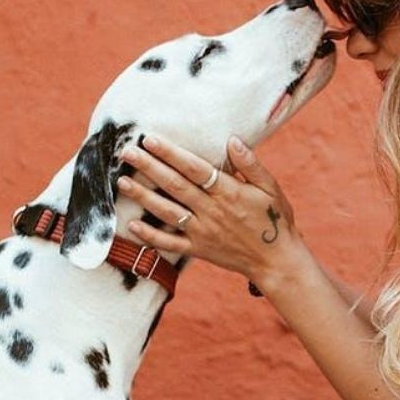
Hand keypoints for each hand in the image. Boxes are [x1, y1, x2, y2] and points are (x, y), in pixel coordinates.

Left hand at [117, 135, 302, 284]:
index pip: (194, 168)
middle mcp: (212, 211)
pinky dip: (150, 236)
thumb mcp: (271, 188)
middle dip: (149, 167)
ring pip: (167, 211)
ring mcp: (203, 231)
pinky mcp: (199, 249)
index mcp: (229, 192)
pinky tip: (132, 225)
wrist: (277, 260)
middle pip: (174, 185)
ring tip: (122, 181)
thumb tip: (232, 140)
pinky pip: (170, 243)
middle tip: (126, 152)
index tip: (151, 139)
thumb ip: (250, 164)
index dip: (171, 153)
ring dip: (143, 196)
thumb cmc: (276, 219)